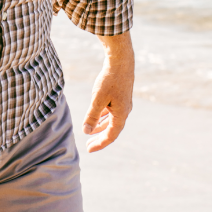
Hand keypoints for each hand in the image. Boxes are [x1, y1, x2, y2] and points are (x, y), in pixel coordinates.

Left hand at [81, 31, 133, 152]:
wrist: (121, 61)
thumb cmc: (109, 80)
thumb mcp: (97, 99)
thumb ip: (92, 116)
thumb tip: (86, 131)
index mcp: (121, 114)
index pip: (110, 135)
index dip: (100, 144)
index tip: (89, 149)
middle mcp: (124, 111)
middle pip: (112, 130)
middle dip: (100, 137)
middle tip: (88, 145)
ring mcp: (123, 103)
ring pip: (112, 120)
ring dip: (101, 127)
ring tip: (90, 133)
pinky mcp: (121, 96)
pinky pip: (112, 112)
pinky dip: (104, 117)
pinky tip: (96, 116)